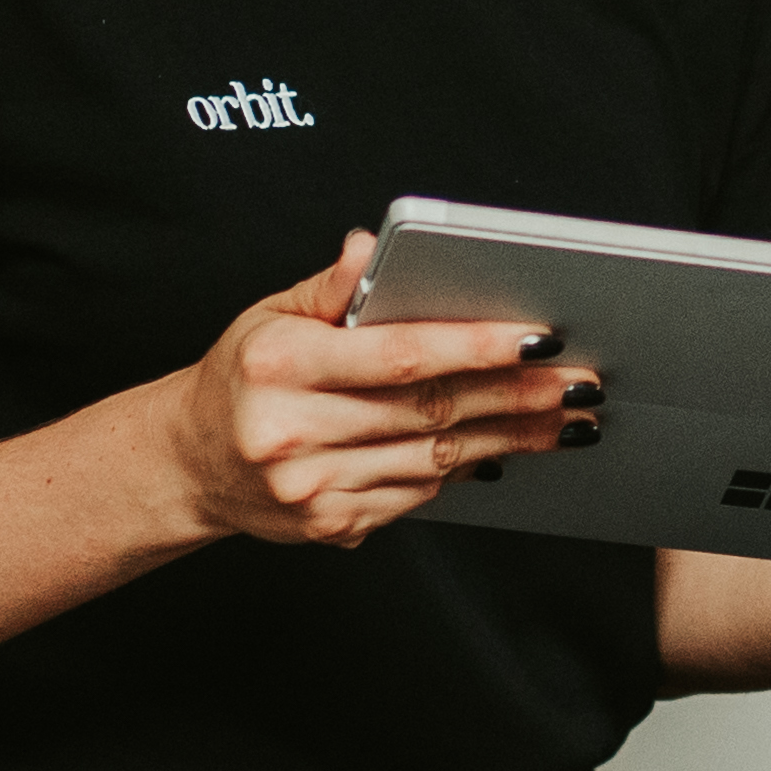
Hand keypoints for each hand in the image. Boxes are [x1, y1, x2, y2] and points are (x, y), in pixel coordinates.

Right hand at [146, 231, 593, 550]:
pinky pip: (418, 495)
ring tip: (565, 416)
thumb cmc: (241, 377)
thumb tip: (370, 245)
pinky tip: (508, 447)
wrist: (190, 463)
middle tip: (580, 380)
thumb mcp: (272, 314)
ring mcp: (311, 488)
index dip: (475, 346)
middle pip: (429, 410)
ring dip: (511, 438)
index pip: (399, 354)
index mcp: (279, 367)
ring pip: (435, 459)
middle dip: (516, 395)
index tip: (537, 337)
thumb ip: (332, 287)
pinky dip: (467, 468)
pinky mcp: (332, 525)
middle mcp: (292, 432)